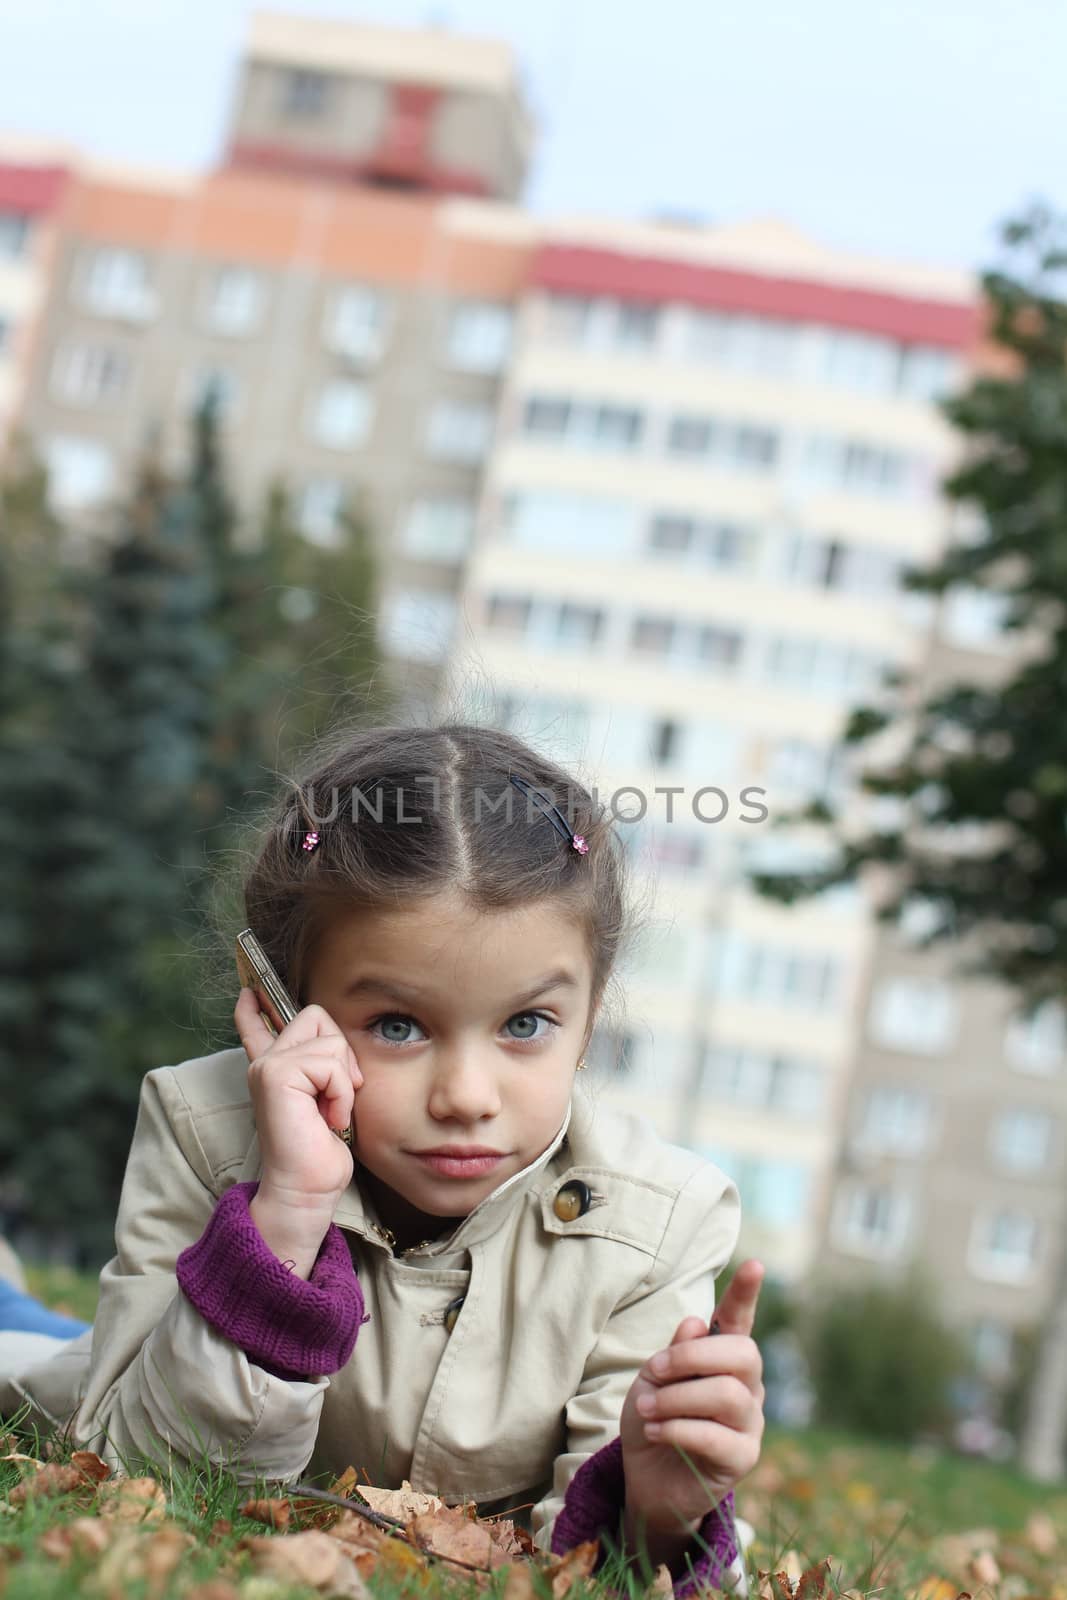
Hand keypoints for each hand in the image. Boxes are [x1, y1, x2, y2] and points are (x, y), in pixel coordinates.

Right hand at [234, 987, 363, 1211]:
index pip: (259, 1027)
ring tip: (331, 1113)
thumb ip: (324, 1071)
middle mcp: (265, 1063)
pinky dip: (342, 1093)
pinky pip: (331, 1064)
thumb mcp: (329, 1100)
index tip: (248, 991)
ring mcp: (267, 1066)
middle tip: (336, 1096)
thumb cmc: (322, 1151)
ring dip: (345, 1082)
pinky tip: (329, 1120)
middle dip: (342, 1053)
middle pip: (317, 1016)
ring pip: (330, 1041)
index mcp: (275, 1070)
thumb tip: (334, 1046)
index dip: (254, 1008)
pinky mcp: (275, 1074)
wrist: (307, 1188)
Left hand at [620, 1259, 765, 1533]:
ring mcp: (749, 1422)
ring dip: (678, 1398)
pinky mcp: (742, 1458)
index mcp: (723, 1357)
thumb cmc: (654, 1417)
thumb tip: (696, 1324)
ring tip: (647, 1408)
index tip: (755, 1264)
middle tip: (655, 1370)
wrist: (647, 1479)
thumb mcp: (654, 1378)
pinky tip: (655, 1431)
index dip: (746, 1293)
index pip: (739, 1320)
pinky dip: (677, 1429)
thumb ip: (675, 1352)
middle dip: (693, 1356)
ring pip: (727, 1394)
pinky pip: (715, 1436)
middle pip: (742, 1353)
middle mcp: (746, 1385)